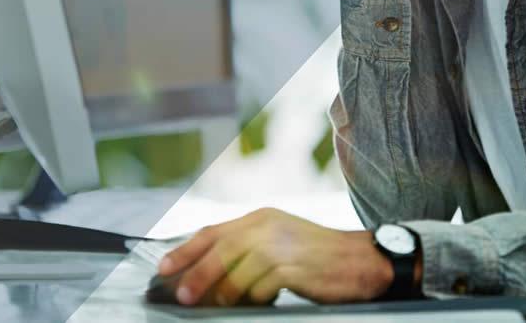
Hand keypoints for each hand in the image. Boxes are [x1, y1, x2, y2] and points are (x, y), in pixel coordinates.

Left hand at [155, 208, 393, 306]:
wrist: (362, 260)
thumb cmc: (318, 257)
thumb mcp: (280, 243)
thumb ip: (248, 251)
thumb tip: (210, 276)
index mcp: (260, 218)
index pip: (212, 232)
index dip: (185, 250)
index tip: (163, 268)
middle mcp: (267, 227)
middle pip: (219, 250)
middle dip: (195, 275)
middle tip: (182, 296)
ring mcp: (280, 246)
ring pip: (237, 273)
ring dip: (224, 294)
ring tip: (219, 306)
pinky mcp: (293, 267)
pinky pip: (260, 288)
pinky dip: (254, 300)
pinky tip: (259, 303)